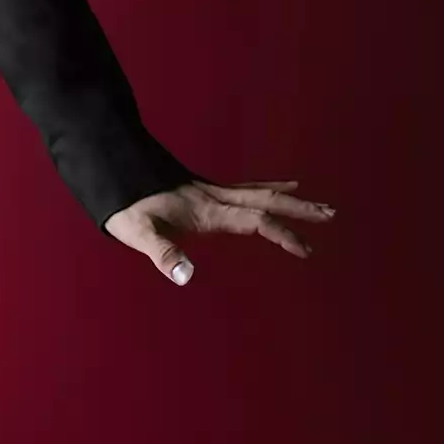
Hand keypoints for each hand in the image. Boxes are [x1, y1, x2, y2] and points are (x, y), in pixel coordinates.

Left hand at [104, 178, 335, 284]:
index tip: (306, 248)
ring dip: (286, 200)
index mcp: (208, 210)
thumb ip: (164, 253)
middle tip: (331, 213)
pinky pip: (243, 190)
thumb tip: (188, 276)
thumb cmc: (125, 205)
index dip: (282, 233)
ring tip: (313, 202)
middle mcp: (214, 197)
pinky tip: (269, 191)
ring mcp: (209, 192)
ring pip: (258, 193)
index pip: (255, 221)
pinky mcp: (201, 191)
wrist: (112, 167)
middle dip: (299, 211)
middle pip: (266, 201)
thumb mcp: (140, 233)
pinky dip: (263, 190)